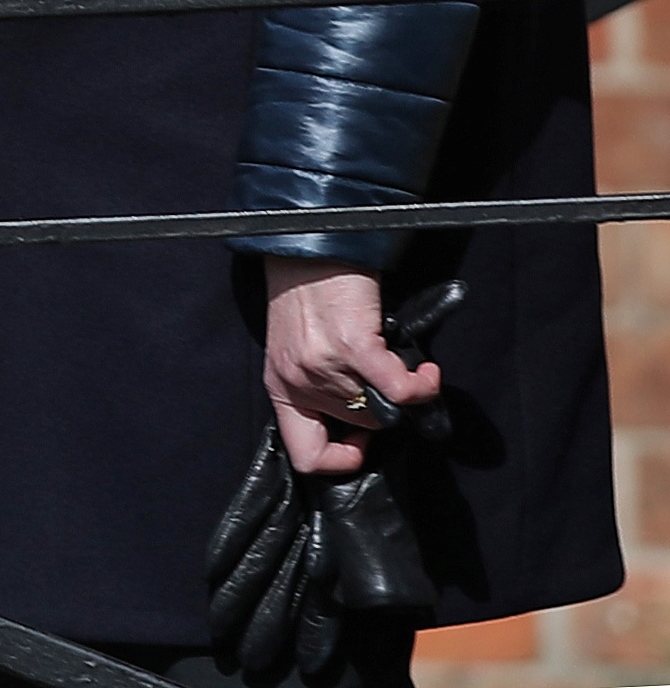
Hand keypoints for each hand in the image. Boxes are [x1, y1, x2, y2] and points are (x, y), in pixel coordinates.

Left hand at [260, 262, 438, 476]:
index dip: (341, 459)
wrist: (309, 247)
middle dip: (383, 410)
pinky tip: (425, 372)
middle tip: (389, 383)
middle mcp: (297, 380)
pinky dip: (422, 385)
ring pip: (382, 409)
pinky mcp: (352, 345)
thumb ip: (321, 386)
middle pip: (359, 427)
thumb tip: (366, 420)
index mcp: (281, 388)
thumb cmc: (308, 296)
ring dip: (403, 391)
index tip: (361, 439)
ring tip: (406, 367)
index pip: (306, 456)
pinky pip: (399, 390)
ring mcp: (322, 364)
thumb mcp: (300, 351)